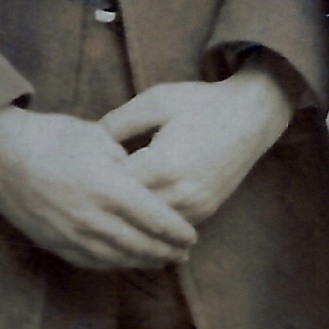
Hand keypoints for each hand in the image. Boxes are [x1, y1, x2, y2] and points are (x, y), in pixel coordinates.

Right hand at [0, 106, 196, 270]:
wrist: (1, 152)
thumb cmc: (52, 137)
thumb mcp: (99, 138)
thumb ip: (128, 162)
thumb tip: (146, 177)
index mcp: (110, 188)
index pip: (157, 220)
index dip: (178, 233)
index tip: (192, 237)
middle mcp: (93, 217)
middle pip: (141, 245)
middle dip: (167, 252)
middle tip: (183, 255)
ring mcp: (71, 234)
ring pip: (117, 258)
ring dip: (142, 262)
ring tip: (160, 261)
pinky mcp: (53, 242)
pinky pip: (90, 261)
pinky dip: (112, 264)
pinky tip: (123, 261)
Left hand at [101, 66, 293, 227]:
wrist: (250, 117)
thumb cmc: (201, 103)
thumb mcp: (156, 100)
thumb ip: (118, 121)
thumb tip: (88, 142)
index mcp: (164, 165)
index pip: (115, 189)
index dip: (93, 184)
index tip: (78, 178)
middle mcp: (181, 193)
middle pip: (129, 213)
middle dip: (108, 205)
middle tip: (84, 199)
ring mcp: (196, 207)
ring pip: (149, 227)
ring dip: (129, 219)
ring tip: (105, 210)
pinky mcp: (205, 212)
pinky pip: (168, 228)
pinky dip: (150, 223)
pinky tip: (134, 214)